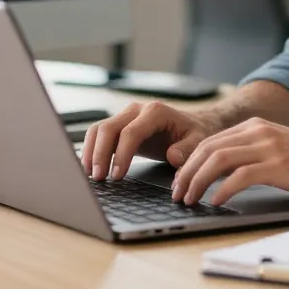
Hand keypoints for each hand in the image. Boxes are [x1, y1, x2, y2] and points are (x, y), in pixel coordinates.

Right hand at [81, 101, 217, 180]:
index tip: (117, 176)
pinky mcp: (119, 125)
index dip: (121, 155)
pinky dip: (91, 149)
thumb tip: (173, 157)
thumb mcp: (198, 140)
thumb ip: (188, 149)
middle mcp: (137, 110)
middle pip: (108, 128)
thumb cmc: (194, 133)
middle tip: (98, 179)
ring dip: (91, 152)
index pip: (131, 132)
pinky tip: (90, 167)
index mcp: (155, 112)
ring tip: (91, 175)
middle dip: (100, 154)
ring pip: (98, 129)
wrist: (190, 124)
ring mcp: (126, 116)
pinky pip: (99, 134)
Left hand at [171, 118, 288, 206]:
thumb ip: (254, 154)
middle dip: (186, 172)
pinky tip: (216, 201)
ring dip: (197, 181)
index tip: (181, 180)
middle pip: (208, 148)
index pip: (211, 141)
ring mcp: (268, 147)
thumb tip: (224, 174)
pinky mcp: (278, 165)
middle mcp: (259, 132)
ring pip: (218, 159)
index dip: (190, 161)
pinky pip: (240, 176)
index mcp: (257, 127)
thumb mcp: (280, 149)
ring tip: (189, 199)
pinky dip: (223, 189)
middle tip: (177, 192)